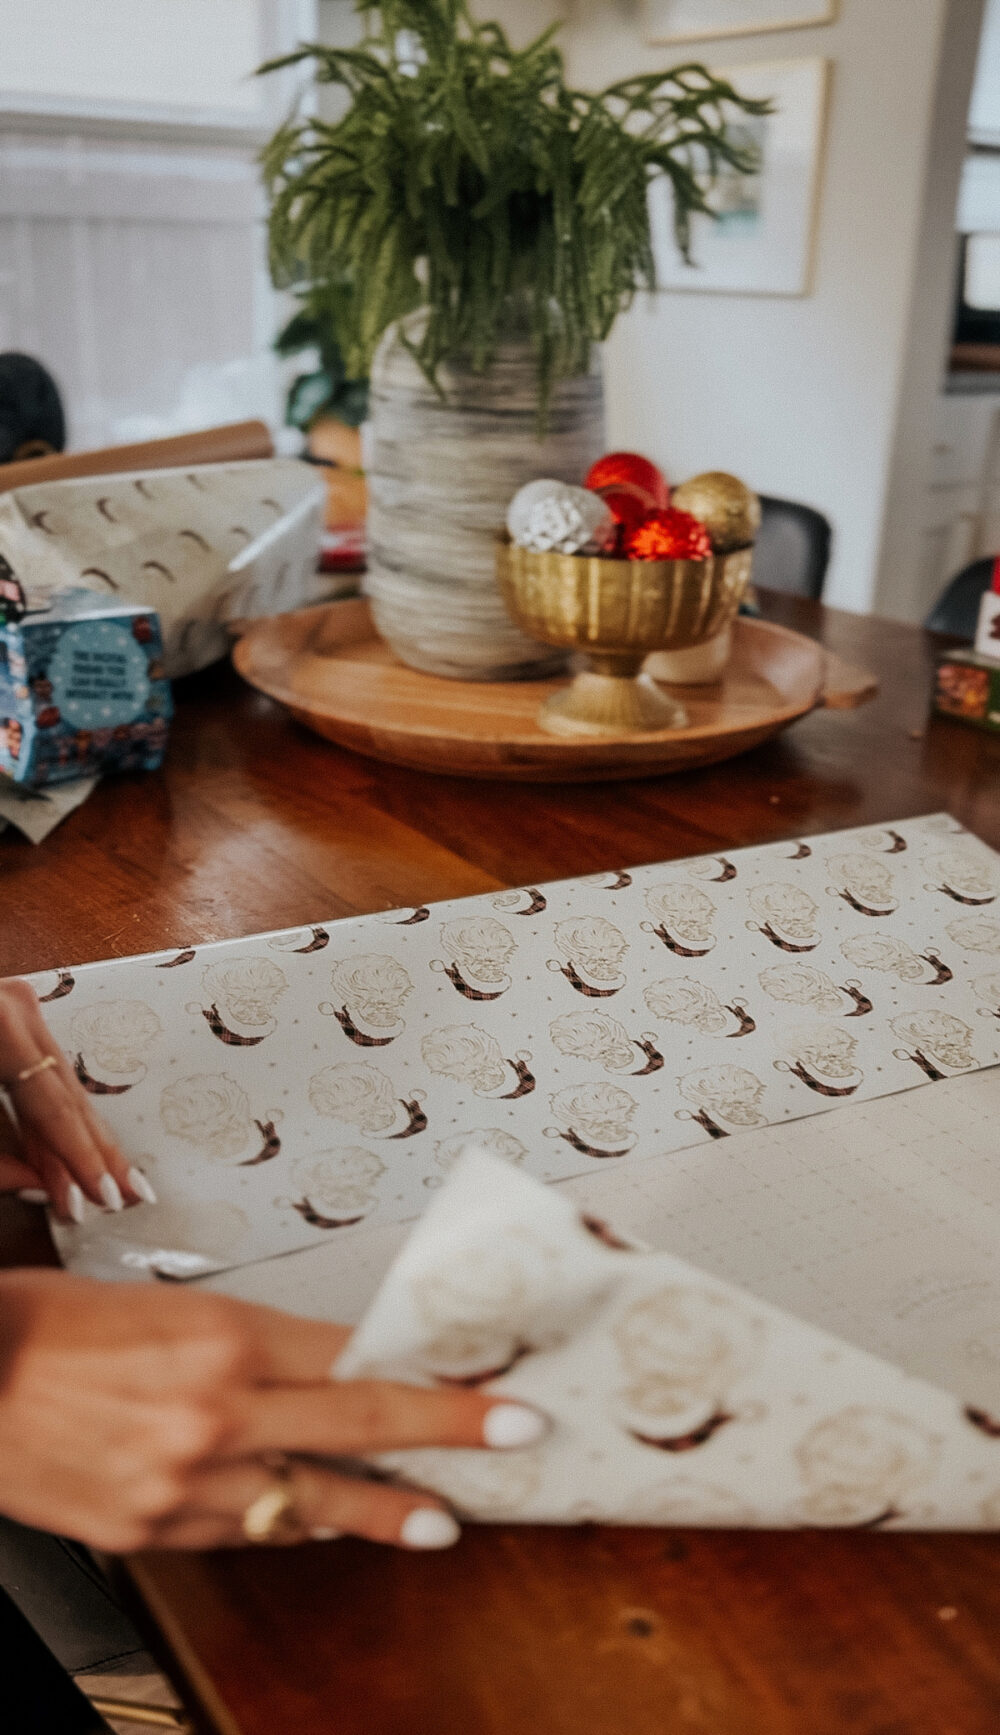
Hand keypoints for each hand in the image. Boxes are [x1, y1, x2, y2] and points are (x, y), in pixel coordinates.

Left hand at [0, 977, 148, 1219]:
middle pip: (68, 1097)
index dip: (77, 1160)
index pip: (52, 1107)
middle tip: (130, 1197)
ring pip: (62, 1089)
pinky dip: (58, 1120)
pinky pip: (45, 1078)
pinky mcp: (15, 1020)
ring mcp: (21, 1010)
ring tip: (118, 1183)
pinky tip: (82, 1154)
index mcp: (0, 1028)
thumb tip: (38, 1187)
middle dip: (96, 1154)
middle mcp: (20, 1010)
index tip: (101, 1200)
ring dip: (85, 1141)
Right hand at [0, 1271, 546, 1551]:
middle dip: (449, 1429)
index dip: (433, 1371)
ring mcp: (186, 1481)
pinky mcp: (153, 1530)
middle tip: (516, 1432)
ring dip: (382, 1510)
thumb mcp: (172, 1306)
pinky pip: (246, 1533)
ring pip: (313, 1502)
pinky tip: (324, 1526)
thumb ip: (255, 1342)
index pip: (358, 1357)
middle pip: (360, 1421)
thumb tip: (328, 1363)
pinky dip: (290, 1526)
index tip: (489, 1377)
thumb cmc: (60, 1325)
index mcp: (225, 1337)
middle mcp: (216, 1412)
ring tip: (434, 1521)